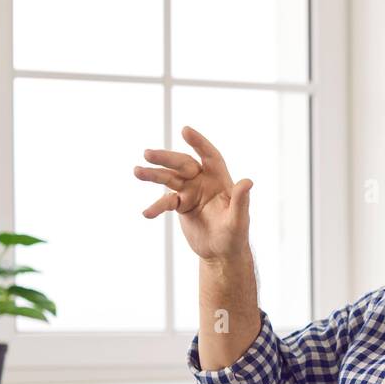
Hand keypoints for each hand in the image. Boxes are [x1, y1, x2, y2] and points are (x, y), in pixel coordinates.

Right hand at [133, 125, 252, 261]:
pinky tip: (146, 214)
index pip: (210, 156)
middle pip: (183, 164)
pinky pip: (165, 202)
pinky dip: (155, 207)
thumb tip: (247, 182)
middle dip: (166, 158)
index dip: (199, 143)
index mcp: (220, 180)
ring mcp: (190, 192)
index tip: (185, 130)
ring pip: (169, 178)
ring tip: (137, 171)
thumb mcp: (239, 221)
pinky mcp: (180, 205)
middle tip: (147, 154)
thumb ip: (241, 201)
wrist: (221, 253)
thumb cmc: (235, 236)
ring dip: (153, 175)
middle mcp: (204, 182)